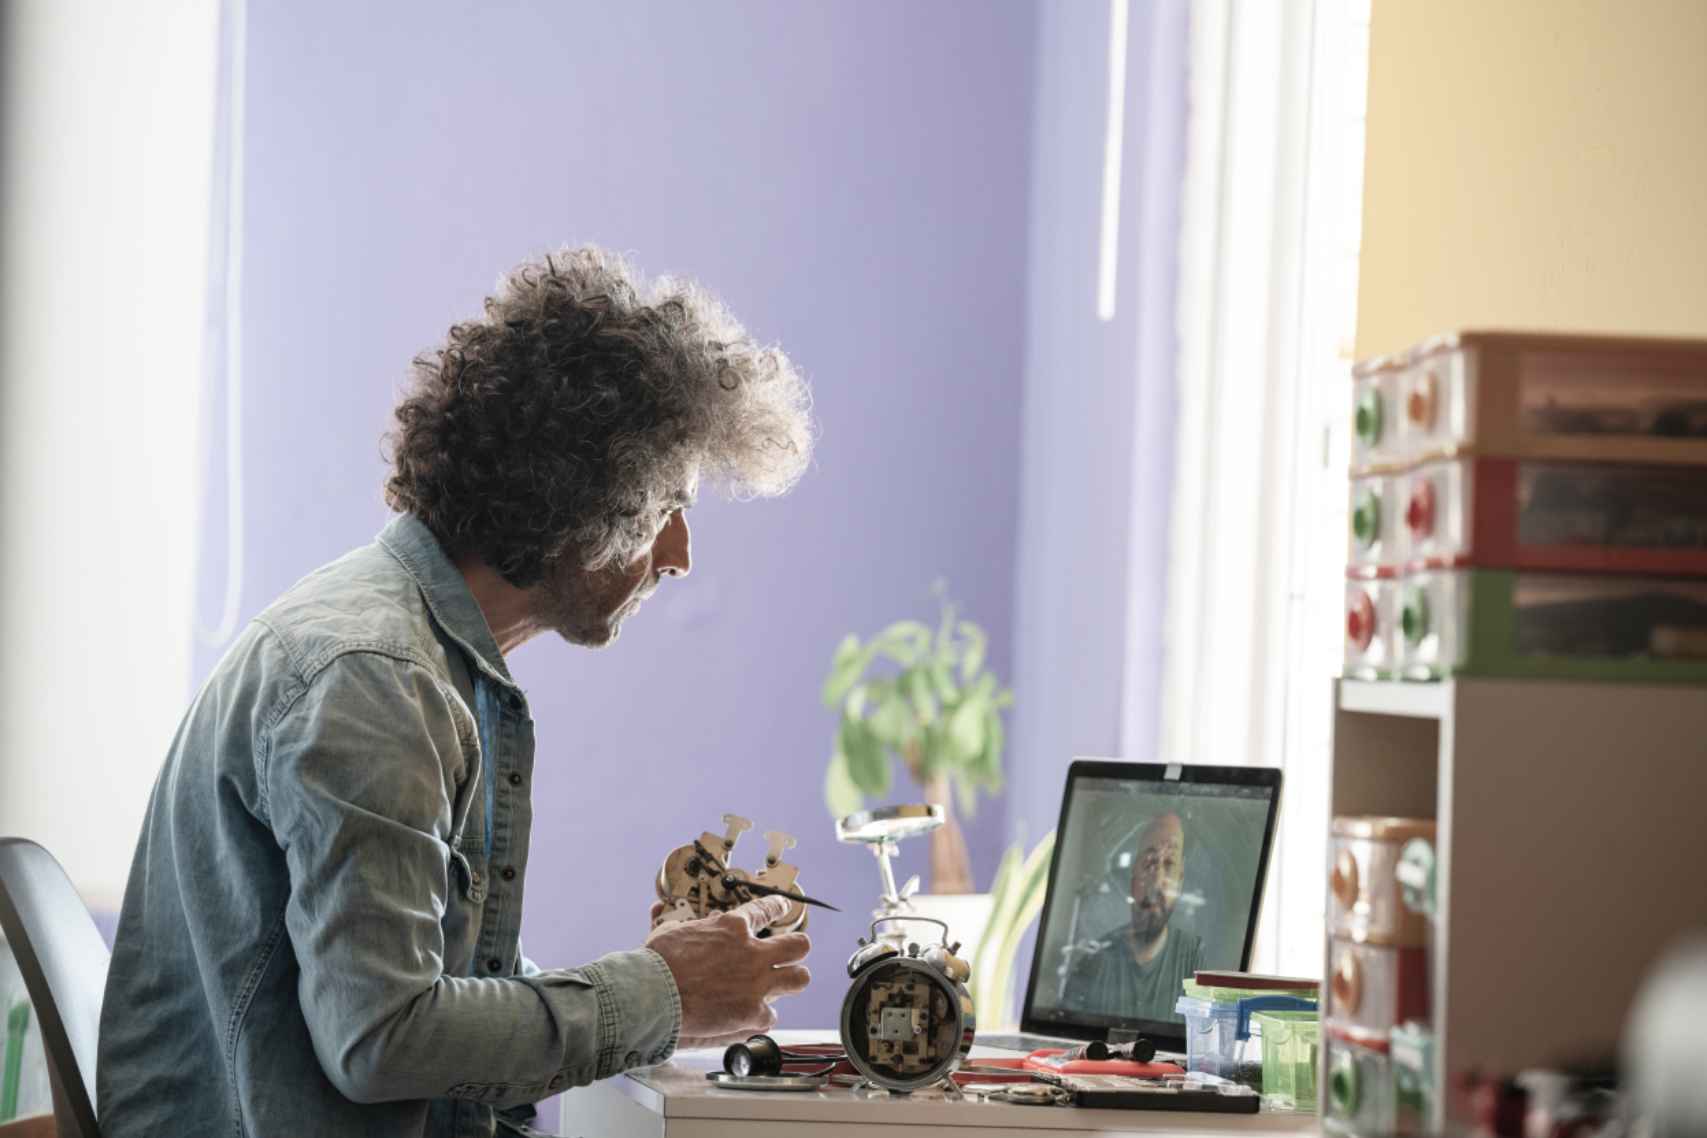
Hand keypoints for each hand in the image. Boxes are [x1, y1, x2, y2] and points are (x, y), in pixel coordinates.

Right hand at [646, 895, 810, 1047]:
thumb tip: (676, 920)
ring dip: (792, 980)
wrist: (653, 996)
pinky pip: (771, 1016)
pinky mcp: (752, 1012)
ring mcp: (756, 983)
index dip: (777, 906)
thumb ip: (684, 926)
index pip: (766, 909)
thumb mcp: (671, 931)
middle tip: (792, 952)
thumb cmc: (658, 964)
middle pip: (797, 945)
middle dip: (797, 948)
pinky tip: (752, 1017)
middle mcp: (752, 953)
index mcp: (732, 928)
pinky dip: (760, 1017)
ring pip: (799, 978)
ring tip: (785, 984)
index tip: (782, 906)